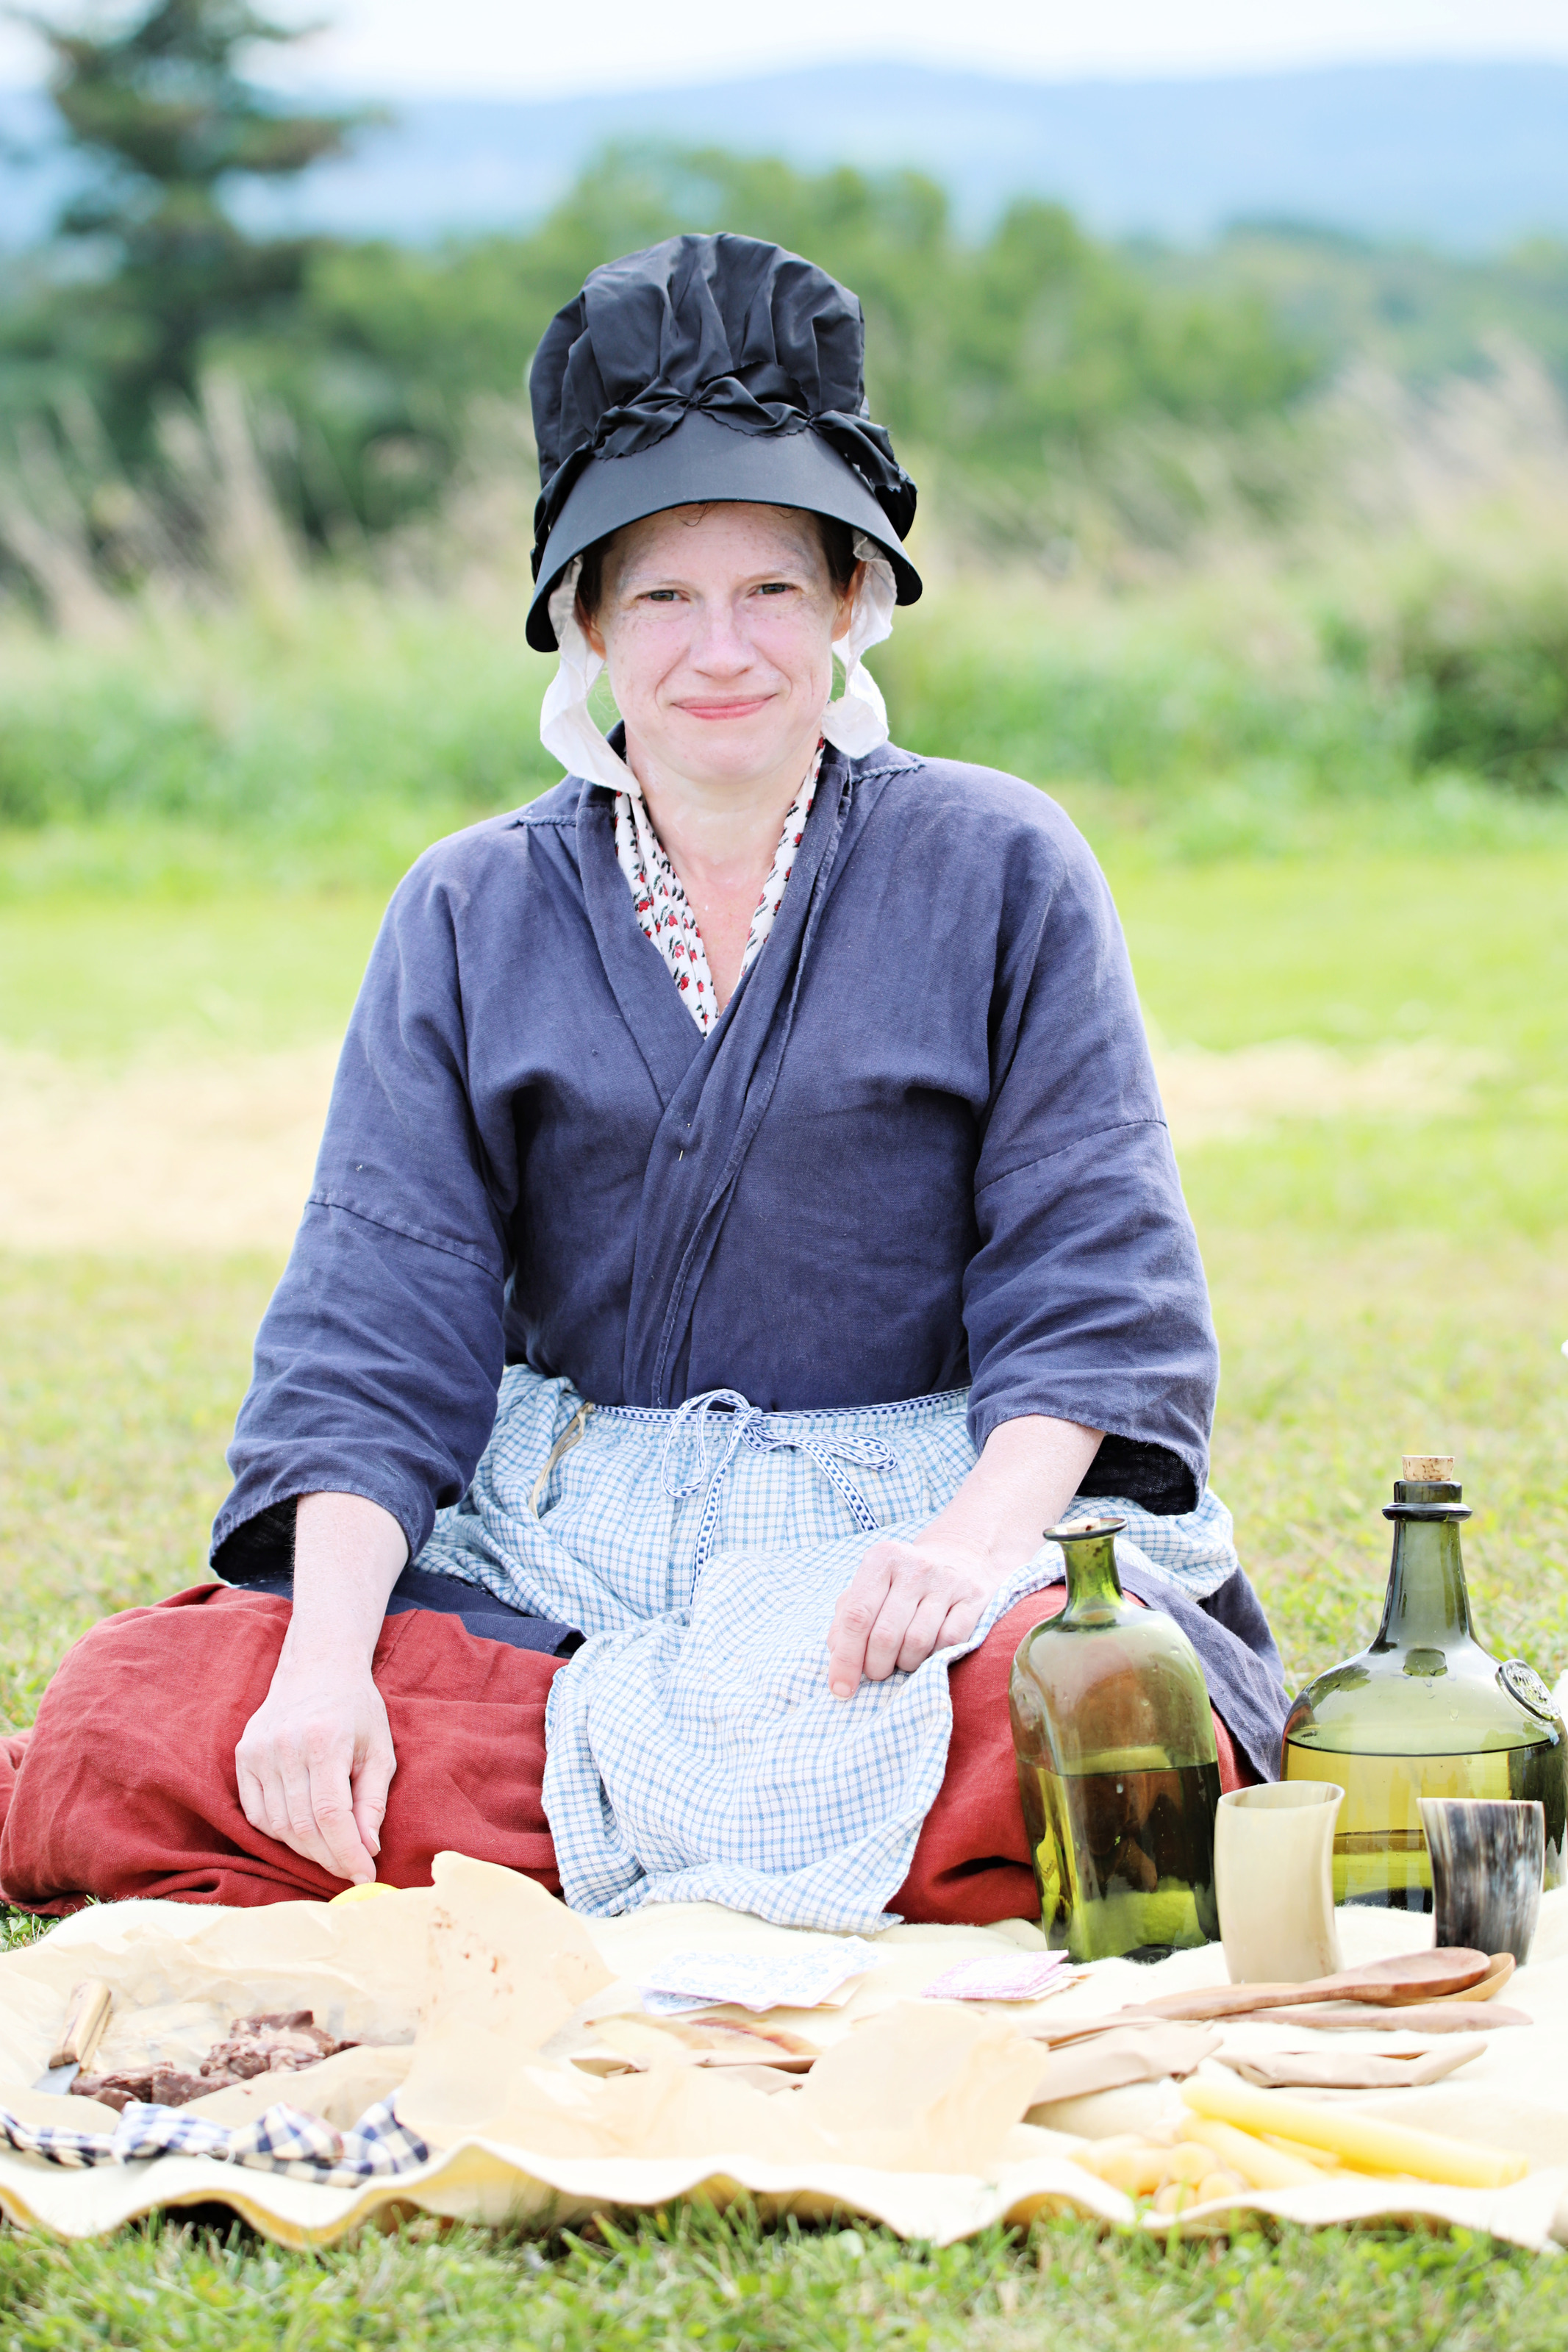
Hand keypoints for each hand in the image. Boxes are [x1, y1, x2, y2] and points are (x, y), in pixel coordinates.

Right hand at [235, 1658, 395, 1885]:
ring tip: (332, 1850)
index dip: (347, 1852)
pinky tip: (303, 1831)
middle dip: (330, 1857)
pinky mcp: (243, 1756)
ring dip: (306, 1849)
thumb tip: (368, 1849)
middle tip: (351, 1868)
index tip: (366, 1876)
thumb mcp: (379, 1750)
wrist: (317, 1667)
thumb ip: (373, 1801)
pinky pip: (257, 1813)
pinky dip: (280, 1832)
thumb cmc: (356, 1710)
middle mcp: (286, 1746)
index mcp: (325, 1741)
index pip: (331, 1814)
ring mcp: (259, 1751)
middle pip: (302, 1825)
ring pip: (278, 1825)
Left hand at [826, 1535, 1002, 1696]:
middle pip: (885, 1635)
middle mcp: (914, 1566)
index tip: (840, 1689)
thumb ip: (847, 1616)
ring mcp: (946, 1582)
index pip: (857, 1616)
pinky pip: (950, 1642)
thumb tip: (836, 1655)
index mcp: (881, 1559)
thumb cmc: (904, 1579)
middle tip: (877, 1672)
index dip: (846, 1658)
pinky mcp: (974, 1598)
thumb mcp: (872, 1585)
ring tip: (902, 1660)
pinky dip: (935, 1657)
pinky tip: (929, 1652)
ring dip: (905, 1664)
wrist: (961, 1554)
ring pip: (917, 1643)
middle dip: (876, 1666)